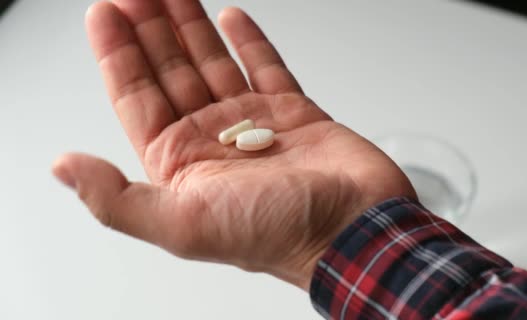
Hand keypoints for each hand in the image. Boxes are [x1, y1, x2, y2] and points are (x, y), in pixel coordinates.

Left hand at [52, 0, 415, 290]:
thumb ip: (117, 199)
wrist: (354, 228)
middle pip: (172, 72)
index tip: (105, 13)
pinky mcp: (293, 114)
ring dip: (191, 26)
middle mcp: (214, 142)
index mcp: (183, 165)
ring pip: (213, 63)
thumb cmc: (278, 234)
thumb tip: (65, 168)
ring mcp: (254, 124)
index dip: (117, 55)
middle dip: (151, 29)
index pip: (137, 98)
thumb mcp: (184, 224)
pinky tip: (230, 18)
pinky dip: (248, 42)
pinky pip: (265, 68)